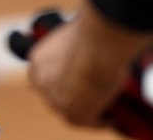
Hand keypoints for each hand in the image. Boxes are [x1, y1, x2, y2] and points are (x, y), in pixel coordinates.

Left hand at [13, 10, 152, 138]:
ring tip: (109, 100)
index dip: (64, 76)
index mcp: (37, 62)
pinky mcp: (74, 117)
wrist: (97, 48)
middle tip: (95, 88)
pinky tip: (116, 114)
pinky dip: (104, 119)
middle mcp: (41, 85)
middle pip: (59, 93)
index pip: (47, 75)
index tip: (79, 76)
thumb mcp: (74, 32)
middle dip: (76, 92)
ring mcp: (56, 103)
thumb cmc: (89, 34)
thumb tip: (85, 30)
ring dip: (90, 106)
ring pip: (75, 108)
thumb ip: (73, 40)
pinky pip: (92, 121)